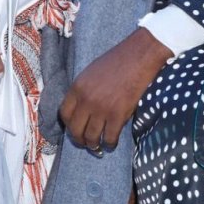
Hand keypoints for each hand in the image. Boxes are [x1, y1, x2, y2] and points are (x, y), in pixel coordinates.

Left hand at [59, 28, 171, 150]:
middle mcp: (86, 100)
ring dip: (94, 145)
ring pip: (91, 137)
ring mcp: (101, 109)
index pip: (64, 114)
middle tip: (85, 143)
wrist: (139, 56)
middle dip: (80, 140)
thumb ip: (84, 90)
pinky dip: (110, 143)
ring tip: (98, 147)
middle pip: (75, 130)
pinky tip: (112, 143)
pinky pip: (109, 137)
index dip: (68, 126)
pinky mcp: (118, 115)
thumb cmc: (118, 61)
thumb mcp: (91, 72)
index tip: (74, 129)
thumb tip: (83, 108)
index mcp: (77, 87)